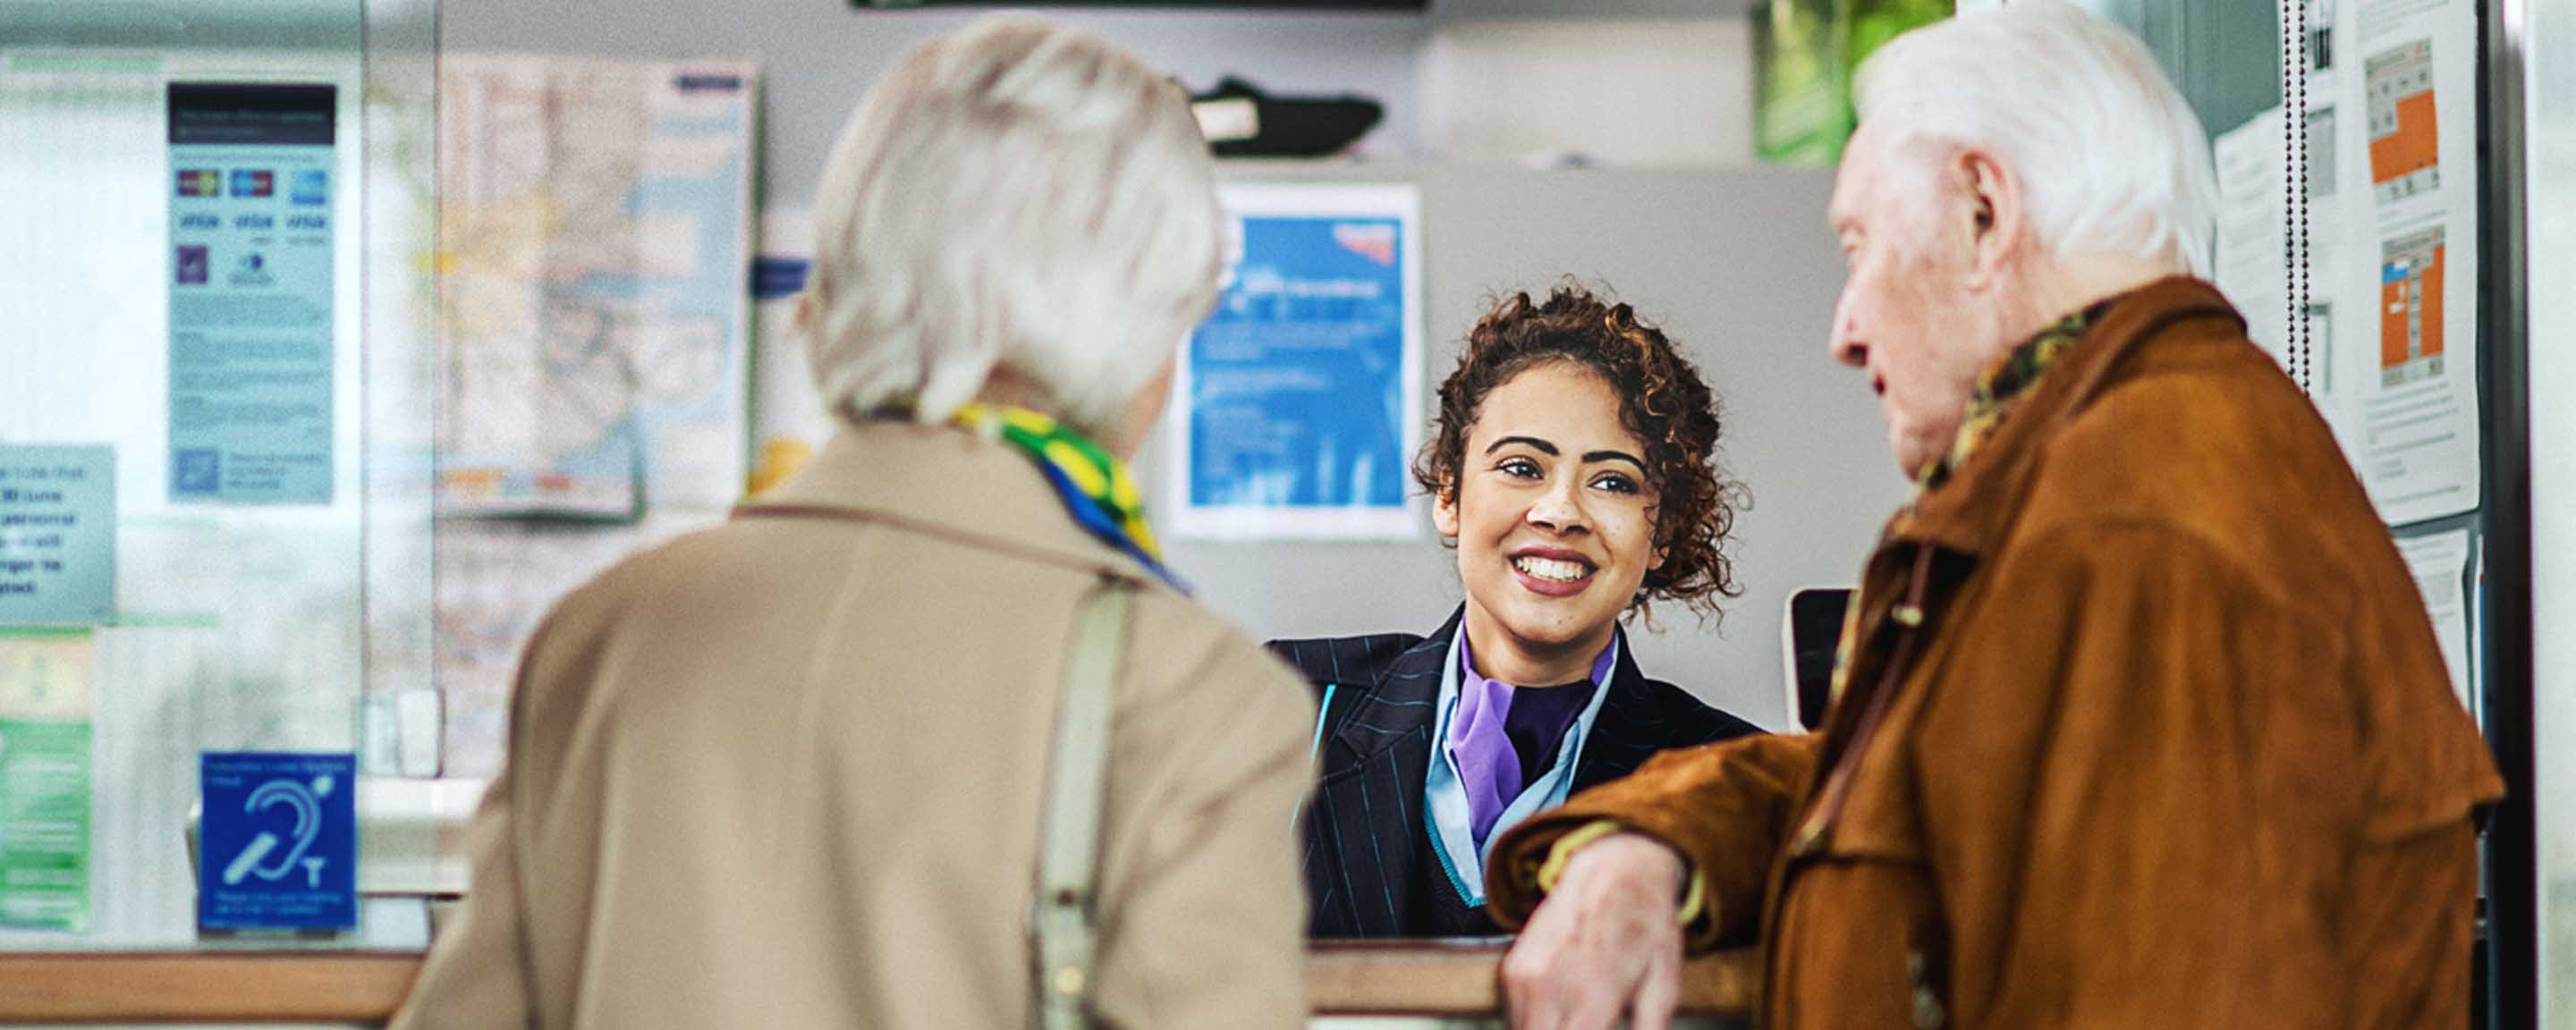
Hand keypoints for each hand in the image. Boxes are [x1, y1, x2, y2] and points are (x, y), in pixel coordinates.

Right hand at [1499, 832, 1687, 1029]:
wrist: (1613, 869)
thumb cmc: (1646, 927)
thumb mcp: (1665, 987)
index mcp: (1594, 995)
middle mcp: (1551, 987)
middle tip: (1587, 1028)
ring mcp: (1524, 978)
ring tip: (1581, 1021)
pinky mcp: (1511, 970)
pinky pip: (1514, 1019)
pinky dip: (1535, 1026)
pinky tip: (1562, 1015)